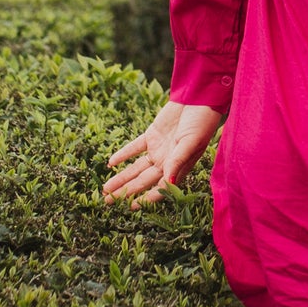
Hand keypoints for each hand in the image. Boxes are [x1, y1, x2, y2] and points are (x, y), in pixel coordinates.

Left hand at [102, 101, 222, 205]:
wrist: (198, 99)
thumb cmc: (201, 123)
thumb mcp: (190, 143)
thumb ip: (177, 162)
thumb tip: (169, 184)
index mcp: (178, 167)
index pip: (159, 187)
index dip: (146, 198)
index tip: (130, 207)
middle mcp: (166, 161)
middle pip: (142, 180)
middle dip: (126, 191)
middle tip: (109, 201)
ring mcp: (158, 149)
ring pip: (136, 167)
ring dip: (121, 177)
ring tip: (106, 188)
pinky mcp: (152, 136)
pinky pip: (134, 148)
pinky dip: (123, 155)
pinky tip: (111, 163)